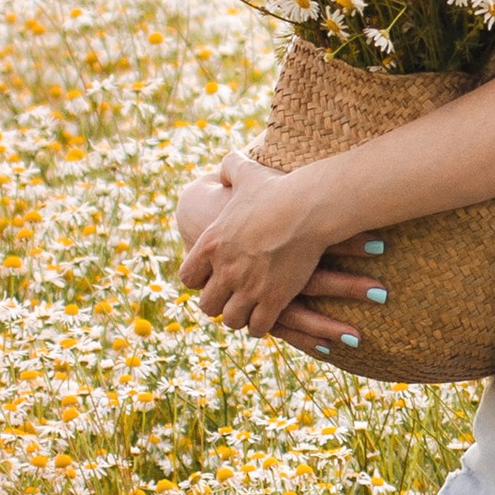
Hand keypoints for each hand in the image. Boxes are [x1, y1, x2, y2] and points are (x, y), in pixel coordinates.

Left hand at [178, 151, 390, 350]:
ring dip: (239, 317)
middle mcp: (224, 269)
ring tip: (249, 311)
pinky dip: (260, 326)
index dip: (199, 280)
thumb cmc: (279, 189)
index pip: (187, 277)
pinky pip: (257, 327)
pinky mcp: (272, 299)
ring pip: (231, 320)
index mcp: (211, 243)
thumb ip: (231, 168)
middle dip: (218, 304)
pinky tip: (268, 317)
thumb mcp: (248, 173)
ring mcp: (248, 287)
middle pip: (207, 305)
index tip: (213, 278)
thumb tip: (226, 167)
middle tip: (232, 299)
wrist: (308, 208)